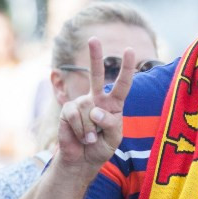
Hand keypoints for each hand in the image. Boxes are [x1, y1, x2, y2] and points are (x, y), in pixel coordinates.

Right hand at [55, 38, 135, 174]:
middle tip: (93, 38)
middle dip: (94, 56)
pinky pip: (75, 117)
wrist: (82, 159)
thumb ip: (111, 124)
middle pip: (96, 75)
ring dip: (90, 131)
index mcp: (113, 104)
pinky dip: (80, 130)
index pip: (122, 84)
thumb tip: (95, 109)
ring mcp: (81, 103)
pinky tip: (81, 137)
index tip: (129, 50)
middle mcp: (96, 99)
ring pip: (88, 111)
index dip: (126, 68)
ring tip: (90, 138)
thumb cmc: (101, 147)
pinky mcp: (67, 110)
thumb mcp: (114, 138)